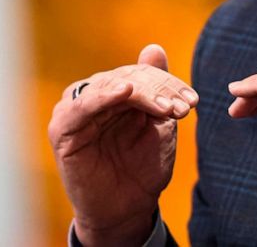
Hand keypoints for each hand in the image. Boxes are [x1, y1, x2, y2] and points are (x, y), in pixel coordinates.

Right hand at [48, 44, 197, 245]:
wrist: (126, 208)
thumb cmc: (142, 166)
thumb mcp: (158, 123)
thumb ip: (156, 87)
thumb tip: (154, 47)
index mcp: (115, 92)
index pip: (142, 75)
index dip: (169, 84)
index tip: (194, 100)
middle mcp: (94, 95)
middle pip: (129, 78)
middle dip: (160, 91)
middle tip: (184, 108)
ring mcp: (76, 109)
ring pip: (110, 87)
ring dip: (143, 94)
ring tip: (167, 109)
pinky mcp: (62, 128)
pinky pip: (81, 106)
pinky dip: (103, 96)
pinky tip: (125, 92)